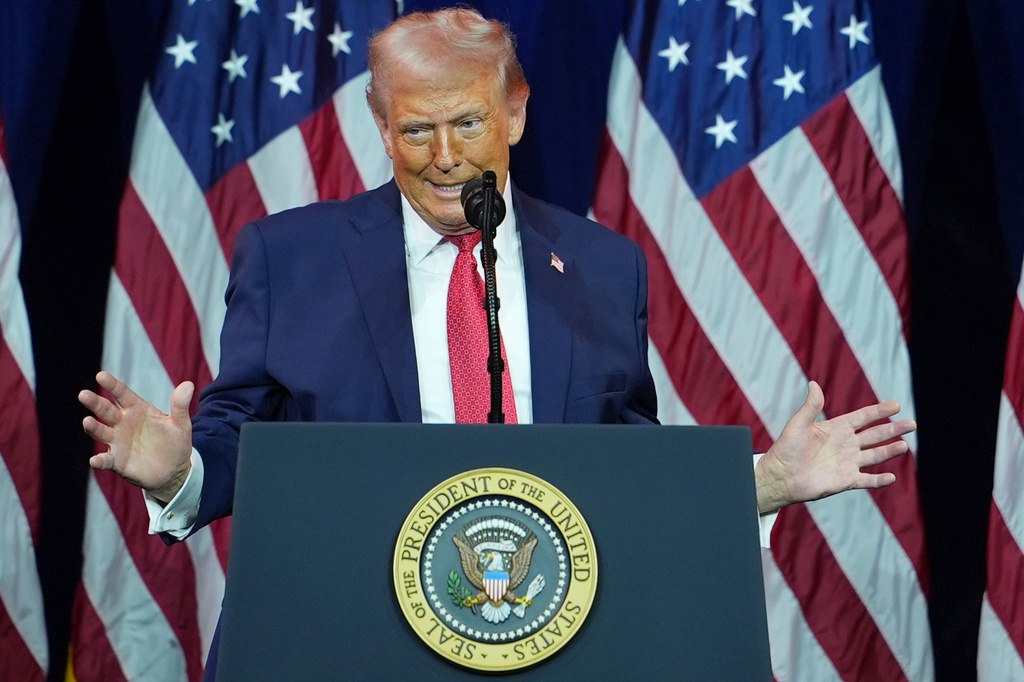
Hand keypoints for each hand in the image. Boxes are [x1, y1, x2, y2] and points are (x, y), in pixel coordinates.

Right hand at [79, 371, 193, 503]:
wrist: (174, 470)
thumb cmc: (175, 442)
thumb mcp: (181, 424)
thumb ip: (180, 406)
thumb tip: (189, 384)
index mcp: (137, 409)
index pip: (122, 394)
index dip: (112, 385)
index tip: (101, 375)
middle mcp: (123, 423)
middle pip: (105, 410)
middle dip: (95, 403)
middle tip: (83, 394)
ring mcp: (117, 442)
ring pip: (101, 432)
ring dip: (93, 428)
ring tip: (87, 422)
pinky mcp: (117, 461)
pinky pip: (105, 460)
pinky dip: (99, 460)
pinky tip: (95, 460)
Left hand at [754, 381, 915, 513]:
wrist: (780, 476)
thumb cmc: (786, 449)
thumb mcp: (798, 424)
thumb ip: (810, 406)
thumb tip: (813, 383)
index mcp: (836, 428)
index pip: (863, 417)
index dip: (879, 411)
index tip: (896, 405)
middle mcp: (845, 444)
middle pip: (875, 435)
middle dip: (893, 429)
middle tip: (912, 423)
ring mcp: (847, 462)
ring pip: (875, 455)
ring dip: (890, 450)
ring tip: (905, 445)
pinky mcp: (846, 480)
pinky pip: (867, 480)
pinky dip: (879, 480)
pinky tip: (891, 477)